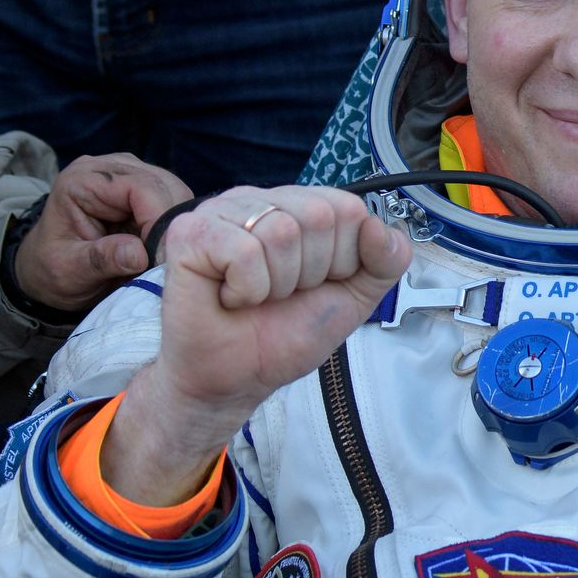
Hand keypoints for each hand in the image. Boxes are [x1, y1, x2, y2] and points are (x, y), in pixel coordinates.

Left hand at [14, 152, 191, 311]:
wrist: (48, 270)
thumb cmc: (54, 269)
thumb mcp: (70, 270)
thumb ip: (101, 259)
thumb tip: (139, 254)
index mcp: (83, 180)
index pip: (141, 188)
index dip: (158, 222)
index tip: (160, 259)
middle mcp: (110, 168)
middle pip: (165, 186)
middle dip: (170, 226)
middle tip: (164, 262)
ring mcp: (132, 174)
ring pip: (178, 193)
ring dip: (175, 227)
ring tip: (159, 257)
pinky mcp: (147, 188)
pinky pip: (177, 203)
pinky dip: (175, 227)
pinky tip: (161, 248)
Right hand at [103, 186, 410, 503]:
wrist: (237, 379)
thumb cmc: (285, 333)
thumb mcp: (355, 296)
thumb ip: (386, 260)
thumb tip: (378, 226)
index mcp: (300, 204)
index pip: (350, 208)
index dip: (343, 258)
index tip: (316, 283)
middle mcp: (261, 198)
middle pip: (320, 215)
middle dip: (312, 272)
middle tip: (282, 294)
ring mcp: (222, 210)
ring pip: (282, 232)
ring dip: (278, 284)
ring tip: (257, 296)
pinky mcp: (190, 233)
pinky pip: (244, 252)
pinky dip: (247, 290)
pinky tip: (230, 298)